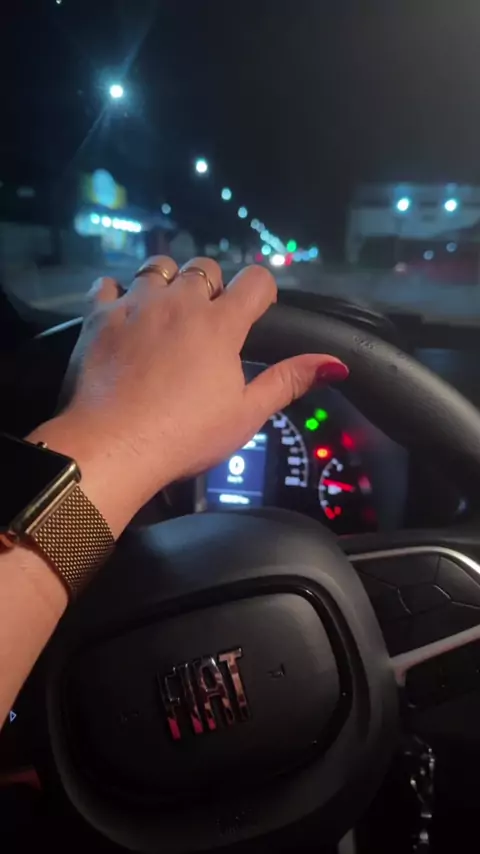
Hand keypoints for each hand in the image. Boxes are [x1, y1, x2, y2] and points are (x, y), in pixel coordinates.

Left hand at [34, 257, 347, 534]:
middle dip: (211, 285)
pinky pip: (108, 285)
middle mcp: (180, 302)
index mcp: (221, 324)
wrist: (114, 445)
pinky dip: (117, 294)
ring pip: (156, 267)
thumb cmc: (186, 435)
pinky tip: (122, 314)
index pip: (255, 280)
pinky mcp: (100, 317)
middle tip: (206, 320)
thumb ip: (289, 381)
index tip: (256, 311)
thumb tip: (335, 363)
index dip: (261, 291)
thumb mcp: (246, 414)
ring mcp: (136, 305)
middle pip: (204, 267)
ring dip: (166, 281)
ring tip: (165, 310)